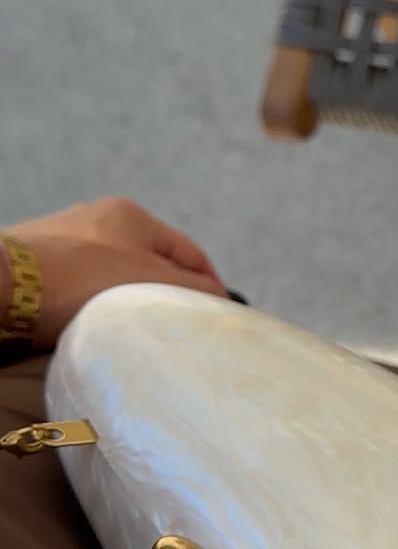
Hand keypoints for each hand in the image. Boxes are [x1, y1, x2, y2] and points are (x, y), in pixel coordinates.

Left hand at [9, 198, 229, 348]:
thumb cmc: (77, 279)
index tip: (220, 316)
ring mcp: (69, 240)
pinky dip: (101, 307)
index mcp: (133, 215)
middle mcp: (100, 220)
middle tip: (181, 329)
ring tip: (140, 332)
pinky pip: (88, 288)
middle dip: (170, 295)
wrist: (1, 287)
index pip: (190, 252)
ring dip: (134, 303)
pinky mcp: (45, 265)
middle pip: (154, 264)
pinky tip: (101, 327)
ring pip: (120, 277)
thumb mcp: (148, 280)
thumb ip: (192, 287)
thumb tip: (224, 298)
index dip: (210, 285)